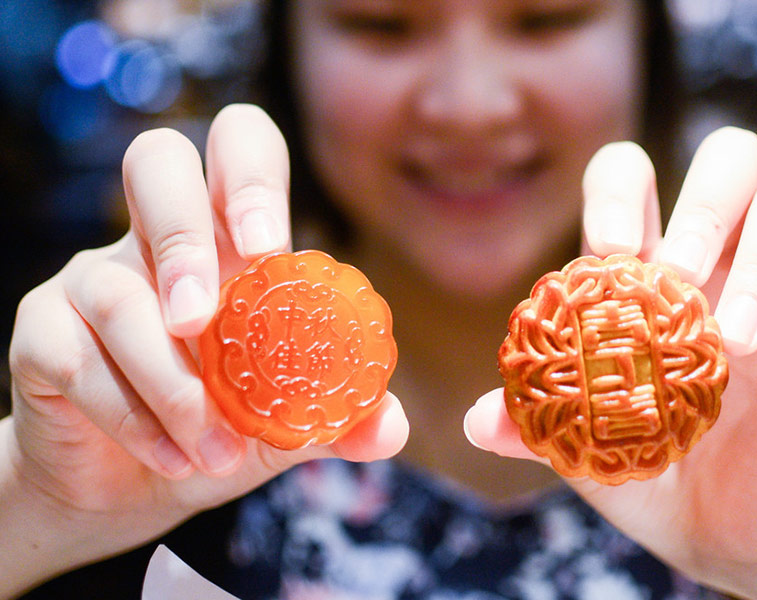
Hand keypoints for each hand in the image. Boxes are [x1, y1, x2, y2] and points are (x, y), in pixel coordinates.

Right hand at [3, 104, 407, 596]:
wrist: (132, 489)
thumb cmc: (218, 432)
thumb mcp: (286, 425)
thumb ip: (338, 417)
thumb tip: (389, 426)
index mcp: (226, 238)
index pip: (237, 148)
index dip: (250, 177)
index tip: (269, 250)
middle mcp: (157, 240)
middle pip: (156, 161)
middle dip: (186, 237)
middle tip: (207, 319)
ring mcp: (92, 279)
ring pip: (118, 293)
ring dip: (173, 383)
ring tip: (215, 450)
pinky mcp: (42, 333)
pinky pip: (77, 358)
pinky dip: (134, 417)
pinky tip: (172, 457)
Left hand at [465, 127, 756, 598]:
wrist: (715, 530)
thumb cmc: (644, 465)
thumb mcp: (579, 443)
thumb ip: (529, 425)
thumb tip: (477, 422)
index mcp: (643, 273)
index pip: (631, 176)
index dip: (620, 189)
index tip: (609, 250)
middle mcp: (713, 264)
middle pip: (727, 162)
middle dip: (703, 205)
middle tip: (678, 283)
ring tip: (733, 340)